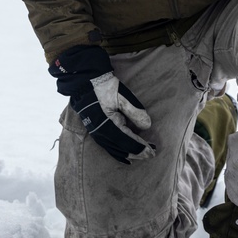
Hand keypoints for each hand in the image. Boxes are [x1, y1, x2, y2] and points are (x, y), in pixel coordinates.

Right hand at [49, 46, 155, 163]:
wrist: (84, 81)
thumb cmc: (104, 88)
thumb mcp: (123, 97)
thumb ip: (135, 112)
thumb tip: (147, 126)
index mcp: (108, 125)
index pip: (128, 142)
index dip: (141, 148)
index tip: (153, 151)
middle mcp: (101, 133)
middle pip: (122, 149)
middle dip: (138, 152)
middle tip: (152, 153)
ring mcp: (96, 133)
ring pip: (115, 150)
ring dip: (129, 153)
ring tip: (142, 154)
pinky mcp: (94, 130)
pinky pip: (108, 147)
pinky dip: (118, 153)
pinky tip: (125, 157)